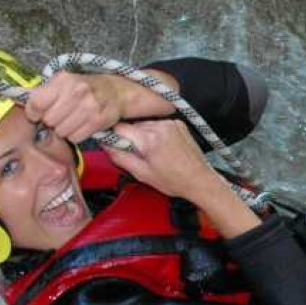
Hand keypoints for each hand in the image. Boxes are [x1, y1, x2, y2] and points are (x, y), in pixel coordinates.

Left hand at [25, 72, 124, 142]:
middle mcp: (77, 92)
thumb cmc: (84, 87)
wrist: (115, 91)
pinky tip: (81, 125)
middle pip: (49, 120)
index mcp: (64, 80)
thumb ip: (42, 92)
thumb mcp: (63, 82)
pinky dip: (76, 135)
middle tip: (60, 116)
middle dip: (51, 121)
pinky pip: (75, 138)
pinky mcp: (97, 121)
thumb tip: (15, 98)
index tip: (37, 114)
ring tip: (72, 120)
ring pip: (61, 131)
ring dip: (64, 130)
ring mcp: (89, 106)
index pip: (36, 103)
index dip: (33, 113)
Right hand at [104, 120, 218, 200]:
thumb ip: (120, 157)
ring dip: (144, 136)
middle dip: (131, 139)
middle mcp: (161, 127)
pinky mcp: (178, 124)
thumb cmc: (175, 181)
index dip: (114, 137)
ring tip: (154, 153)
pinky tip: (163, 148)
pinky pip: (158, 125)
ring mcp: (171, 123)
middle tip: (139, 156)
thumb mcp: (142, 174)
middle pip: (132, 126)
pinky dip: (156, 134)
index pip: (119, 128)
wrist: (200, 180)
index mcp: (150, 139)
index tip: (114, 145)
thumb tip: (105, 145)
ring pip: (145, 125)